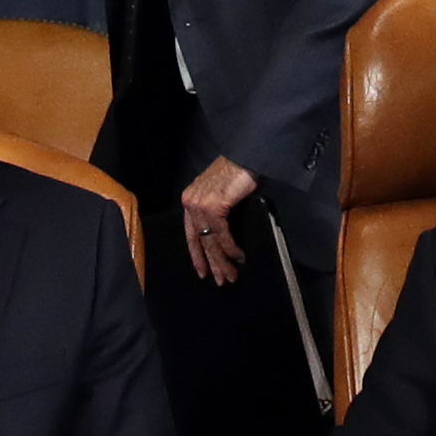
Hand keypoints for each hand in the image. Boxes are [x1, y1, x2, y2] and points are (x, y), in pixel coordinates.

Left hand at [181, 158, 258, 285]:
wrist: (245, 156)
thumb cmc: (235, 172)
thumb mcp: (218, 192)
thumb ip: (215, 209)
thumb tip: (220, 233)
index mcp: (190, 200)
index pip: (190, 234)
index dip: (197, 255)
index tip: (203, 271)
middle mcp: (191, 203)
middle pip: (201, 241)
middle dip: (212, 263)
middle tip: (221, 280)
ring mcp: (200, 205)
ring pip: (210, 241)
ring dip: (222, 261)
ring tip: (231, 275)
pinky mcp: (214, 206)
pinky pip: (221, 234)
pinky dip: (230, 248)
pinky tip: (238, 256)